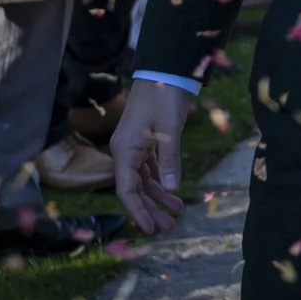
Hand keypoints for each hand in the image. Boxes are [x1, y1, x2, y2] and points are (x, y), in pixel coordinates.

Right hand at [111, 76, 192, 234]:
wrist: (164, 71)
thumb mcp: (170, 130)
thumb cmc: (164, 98)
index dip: (138, 211)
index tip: (151, 228)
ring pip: (143, 179)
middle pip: (134, 188)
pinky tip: (172, 191)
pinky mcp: (143, 141)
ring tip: (176, 212)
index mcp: (124, 151)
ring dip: (158, 195)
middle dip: (150, 208)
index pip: (127, 190)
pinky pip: (149, 167)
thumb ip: (169, 160)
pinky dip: (160, 179)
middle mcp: (124, 152)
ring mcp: (133, 146)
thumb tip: (171, 188)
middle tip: (168, 226)